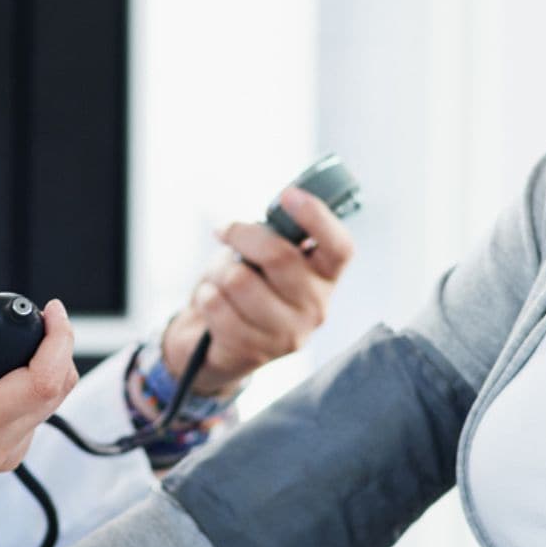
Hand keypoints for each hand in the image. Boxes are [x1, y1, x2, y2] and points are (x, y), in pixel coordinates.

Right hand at [0, 289, 77, 546]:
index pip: (45, 380)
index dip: (59, 340)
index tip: (51, 310)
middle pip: (57, 391)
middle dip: (56, 348)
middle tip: (32, 318)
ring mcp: (0, 458)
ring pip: (47, 406)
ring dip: (43, 369)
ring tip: (8, 342)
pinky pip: (29, 420)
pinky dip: (26, 390)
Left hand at [163, 186, 355, 395]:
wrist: (223, 342)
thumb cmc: (251, 285)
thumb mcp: (268, 257)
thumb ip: (275, 238)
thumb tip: (260, 225)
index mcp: (327, 277)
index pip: (340, 247)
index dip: (317, 217)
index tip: (287, 194)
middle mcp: (316, 307)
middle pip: (279, 256)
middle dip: (242, 235)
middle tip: (226, 230)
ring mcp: (288, 334)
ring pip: (240, 280)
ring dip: (220, 271)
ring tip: (224, 279)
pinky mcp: (255, 351)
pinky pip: (216, 305)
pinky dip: (205, 295)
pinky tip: (215, 301)